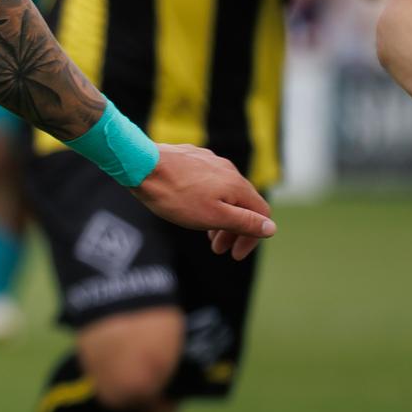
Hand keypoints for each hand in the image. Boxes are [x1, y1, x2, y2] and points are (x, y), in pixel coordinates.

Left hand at [129, 143, 274, 260]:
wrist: (140, 165)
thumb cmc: (175, 195)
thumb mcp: (214, 216)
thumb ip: (244, 222)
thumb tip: (271, 228)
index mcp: (237, 185)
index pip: (261, 214)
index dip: (252, 237)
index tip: (235, 254)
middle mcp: (227, 169)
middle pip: (242, 204)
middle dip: (233, 230)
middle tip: (218, 249)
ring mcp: (208, 161)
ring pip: (223, 193)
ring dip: (219, 216)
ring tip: (205, 233)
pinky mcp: (190, 158)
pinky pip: (207, 182)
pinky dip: (206, 200)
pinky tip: (190, 207)